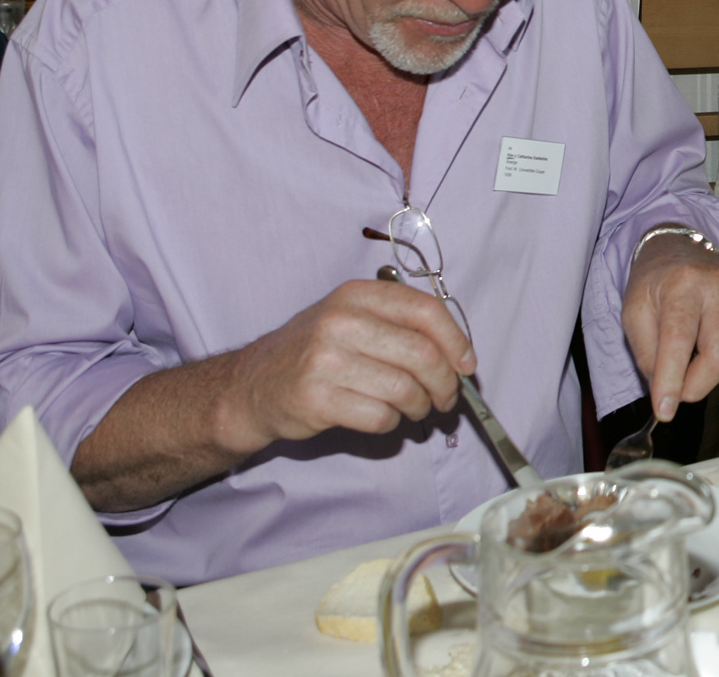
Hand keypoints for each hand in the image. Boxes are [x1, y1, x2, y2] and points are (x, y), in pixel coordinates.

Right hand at [223, 280, 473, 452]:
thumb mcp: (351, 318)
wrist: (252, 385)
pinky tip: (384, 418)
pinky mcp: (316, 399)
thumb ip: (400, 326)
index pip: (426, 311)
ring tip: (416, 410)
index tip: (466, 365)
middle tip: (447, 398)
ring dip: (421, 407)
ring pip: (404, 389)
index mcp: (357, 295)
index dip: (456, 341)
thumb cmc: (313, 352)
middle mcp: (340, 322)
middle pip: (422, 354)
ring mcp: (325, 361)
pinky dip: (392, 423)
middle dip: (445, 383)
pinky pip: (379, 417)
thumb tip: (459, 355)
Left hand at [623, 230, 718, 419]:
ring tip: (699, 350)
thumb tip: (666, 391)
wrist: (681, 250)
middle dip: (696, 386)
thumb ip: (646, 353)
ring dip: (717, 371)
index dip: (671, 381)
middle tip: (679, 390)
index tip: (665, 411)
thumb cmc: (656, 285)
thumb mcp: (634, 313)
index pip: (679, 341)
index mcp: (682, 284)